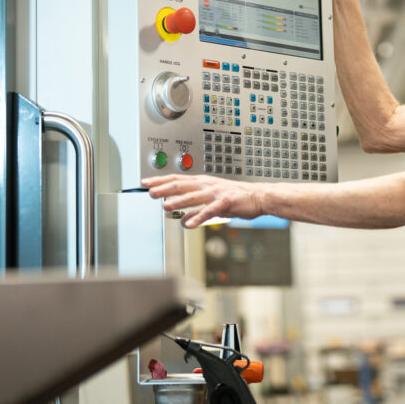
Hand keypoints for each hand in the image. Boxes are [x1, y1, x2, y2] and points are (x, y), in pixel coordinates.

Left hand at [141, 174, 263, 228]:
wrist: (259, 196)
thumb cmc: (237, 198)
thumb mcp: (212, 203)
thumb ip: (196, 209)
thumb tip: (182, 219)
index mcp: (203, 182)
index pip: (177, 179)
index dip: (161, 180)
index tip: (146, 182)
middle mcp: (207, 185)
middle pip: (182, 185)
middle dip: (164, 188)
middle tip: (150, 192)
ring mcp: (216, 193)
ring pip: (194, 196)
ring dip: (179, 201)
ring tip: (166, 206)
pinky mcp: (226, 202)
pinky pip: (210, 210)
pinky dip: (199, 217)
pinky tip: (189, 224)